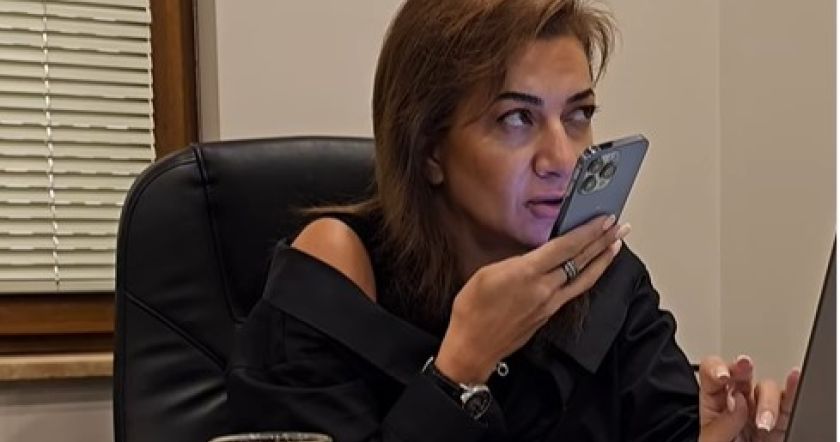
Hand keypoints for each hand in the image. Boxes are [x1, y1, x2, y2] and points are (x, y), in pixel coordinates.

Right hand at [436, 215, 629, 383]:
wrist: (473, 347)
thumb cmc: (472, 310)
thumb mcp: (485, 274)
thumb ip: (515, 261)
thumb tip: (534, 256)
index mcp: (527, 273)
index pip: (566, 247)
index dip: (588, 231)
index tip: (604, 219)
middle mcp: (545, 288)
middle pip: (581, 260)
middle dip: (603, 241)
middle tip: (620, 227)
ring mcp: (550, 304)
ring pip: (584, 278)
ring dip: (602, 260)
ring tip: (616, 246)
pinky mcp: (549, 315)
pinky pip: (574, 291)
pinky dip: (588, 277)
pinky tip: (591, 271)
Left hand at [699, 355, 800, 441]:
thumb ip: (721, 426)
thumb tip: (738, 403)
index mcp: (713, 406)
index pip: (712, 376)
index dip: (716, 368)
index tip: (721, 376)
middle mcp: (737, 405)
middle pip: (741, 376)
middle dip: (741, 368)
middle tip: (743, 367)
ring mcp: (760, 414)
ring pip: (767, 390)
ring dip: (767, 401)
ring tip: (764, 423)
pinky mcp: (782, 426)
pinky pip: (789, 405)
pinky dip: (793, 391)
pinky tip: (795, 379)